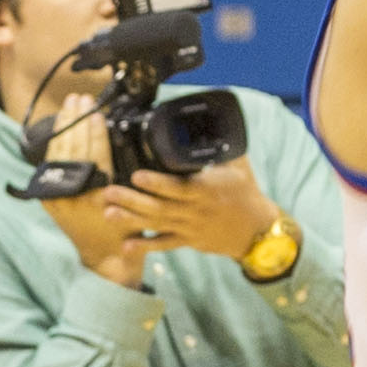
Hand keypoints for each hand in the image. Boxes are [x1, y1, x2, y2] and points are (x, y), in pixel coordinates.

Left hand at [32, 108, 159, 288]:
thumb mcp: (136, 203)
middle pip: (74, 148)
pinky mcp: (50, 198)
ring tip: (69, 105)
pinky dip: (54, 143)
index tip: (96, 111)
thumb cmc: (127, 231)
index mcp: (99, 196)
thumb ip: (127, 175)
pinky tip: (58, 128)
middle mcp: (75, 195)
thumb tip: (119, 141)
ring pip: (58, 153)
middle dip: (77, 120)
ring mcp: (59, 197)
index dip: (96, 129)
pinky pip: (50, 165)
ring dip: (63, 126)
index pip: (96, 153)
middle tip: (80, 99)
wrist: (104, 259)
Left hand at [106, 158, 284, 266]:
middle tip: (108, 193)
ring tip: (109, 214)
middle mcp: (197, 211)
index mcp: (208, 190)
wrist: (258, 230)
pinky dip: (146, 246)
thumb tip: (210, 120)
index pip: (179, 187)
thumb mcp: (238, 165)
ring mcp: (191, 228)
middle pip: (161, 206)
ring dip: (132, 220)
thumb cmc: (246, 193)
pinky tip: (126, 245)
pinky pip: (166, 244)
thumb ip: (220, 146)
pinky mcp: (189, 240)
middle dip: (133, 201)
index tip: (136, 175)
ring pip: (158, 225)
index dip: (157, 183)